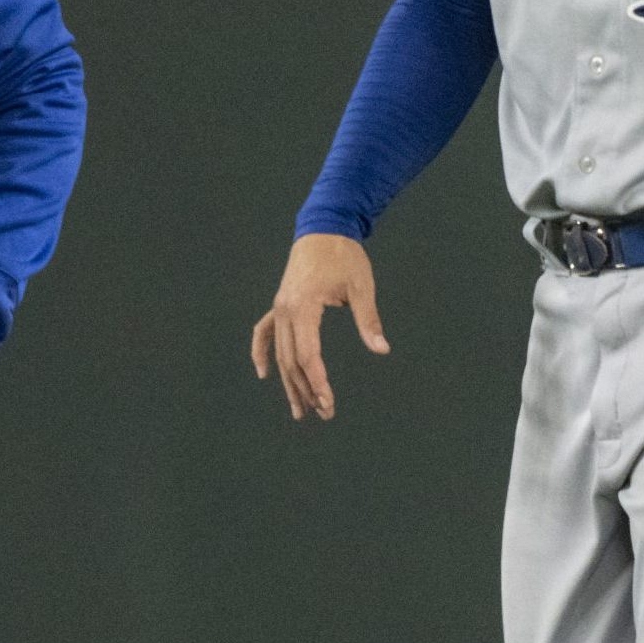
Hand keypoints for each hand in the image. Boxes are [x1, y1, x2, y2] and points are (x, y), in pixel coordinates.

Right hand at [250, 233, 388, 421]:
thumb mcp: (361, 286)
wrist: (324, 228)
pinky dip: (262, 353)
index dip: (318, 383)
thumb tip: (381, 349)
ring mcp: (279, 308)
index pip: (309, 356)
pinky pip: (265, 333)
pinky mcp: (280, 305)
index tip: (329, 403)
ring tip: (300, 411)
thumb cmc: (344, 255)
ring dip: (290, 382)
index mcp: (304, 306)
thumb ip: (369, 319)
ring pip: (280, 353)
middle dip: (307, 390)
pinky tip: (264, 374)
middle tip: (323, 414)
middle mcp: (285, 311)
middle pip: (292, 361)